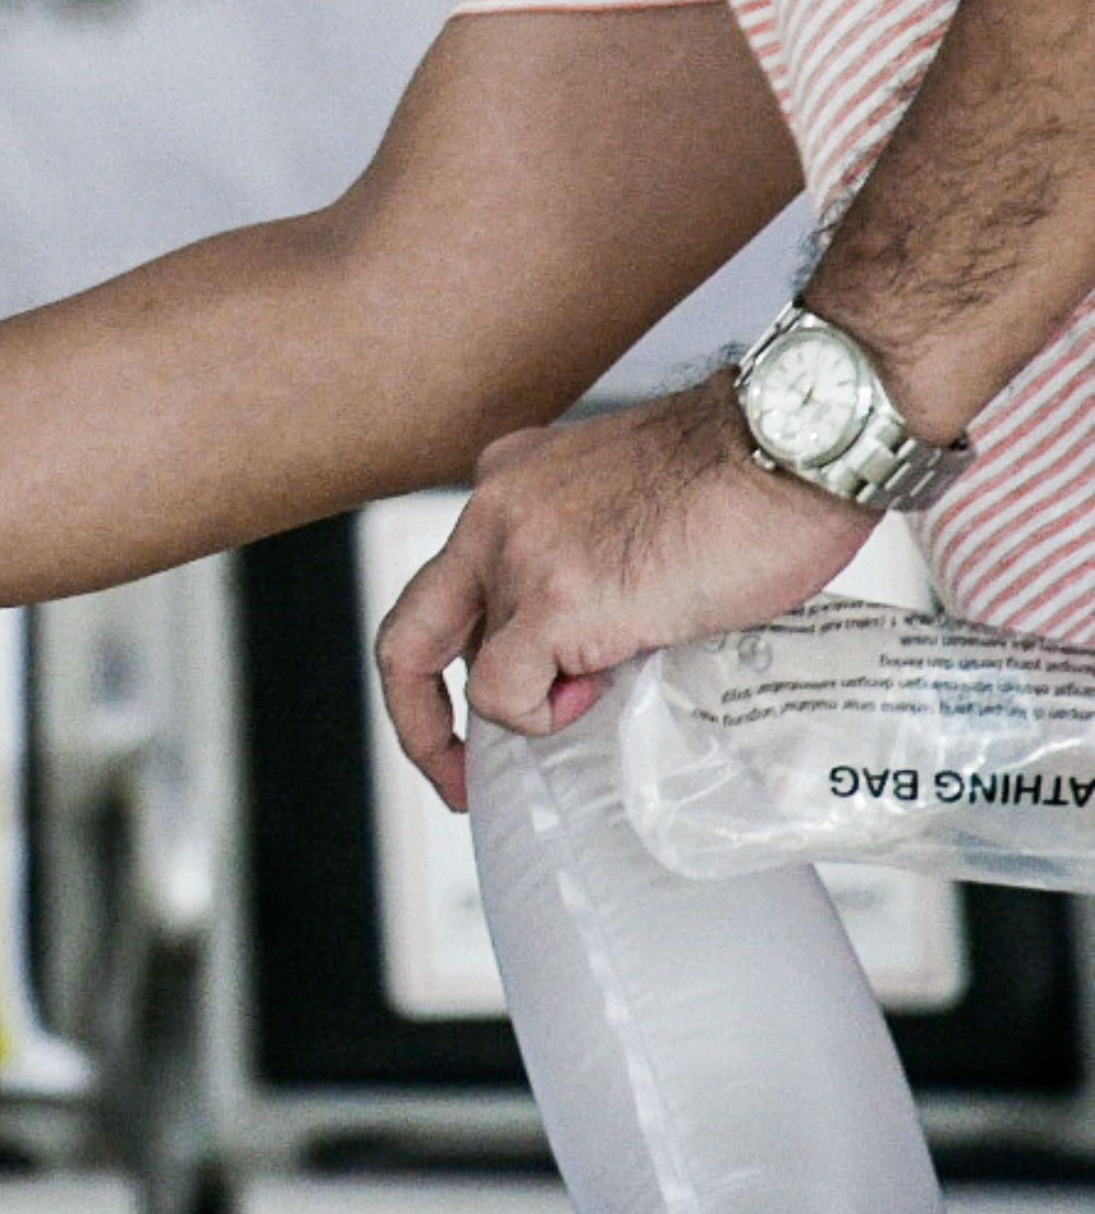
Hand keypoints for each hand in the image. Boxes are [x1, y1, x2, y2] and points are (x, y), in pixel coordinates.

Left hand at [373, 373, 876, 809]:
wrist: (799, 438)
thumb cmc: (755, 472)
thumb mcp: (635, 503)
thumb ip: (586, 558)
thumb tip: (585, 644)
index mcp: (513, 482)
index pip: (452, 583)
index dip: (452, 654)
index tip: (469, 708)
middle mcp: (496, 511)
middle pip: (415, 627)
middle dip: (419, 714)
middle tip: (453, 774)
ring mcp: (519, 552)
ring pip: (464, 669)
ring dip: (517, 710)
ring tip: (592, 698)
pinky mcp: (558, 597)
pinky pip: (504, 693)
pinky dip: (540, 714)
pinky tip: (599, 690)